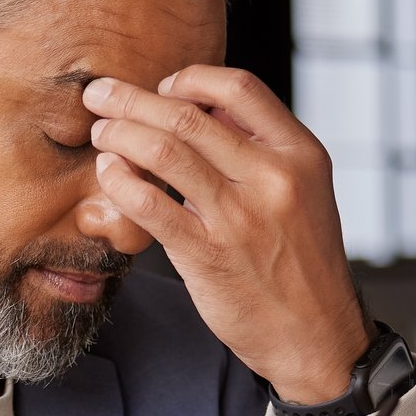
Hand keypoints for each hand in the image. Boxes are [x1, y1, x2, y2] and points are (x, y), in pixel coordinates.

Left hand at [84, 67, 368, 404]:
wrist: (317, 336)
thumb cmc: (301, 262)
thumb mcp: (302, 192)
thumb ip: (258, 150)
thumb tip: (198, 109)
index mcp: (300, 153)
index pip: (239, 88)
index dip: (190, 79)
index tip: (162, 88)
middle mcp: (273, 178)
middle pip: (188, 115)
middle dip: (131, 100)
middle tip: (99, 95)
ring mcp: (240, 217)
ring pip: (164, 152)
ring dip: (120, 134)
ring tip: (101, 133)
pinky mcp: (209, 255)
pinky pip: (150, 205)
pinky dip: (120, 181)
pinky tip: (108, 174)